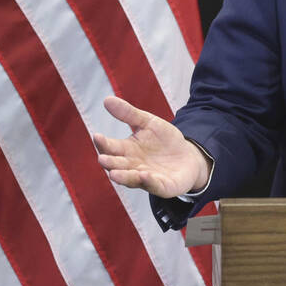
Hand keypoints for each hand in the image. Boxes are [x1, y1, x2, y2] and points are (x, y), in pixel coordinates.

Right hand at [93, 96, 209, 197]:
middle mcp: (132, 166)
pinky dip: (147, 181)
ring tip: (114, 173)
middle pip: (117, 165)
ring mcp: (146, 178)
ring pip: (131, 179)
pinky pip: (153, 185)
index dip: (103, 143)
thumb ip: (128, 114)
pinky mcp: (162, 186)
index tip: (97, 136)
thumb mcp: (148, 123)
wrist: (188, 156)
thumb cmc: (164, 140)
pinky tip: (143, 174)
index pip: (110, 147)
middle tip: (102, 158)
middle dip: (110, 162)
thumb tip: (106, 99)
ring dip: (123, 177)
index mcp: (126, 150)